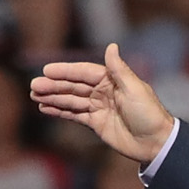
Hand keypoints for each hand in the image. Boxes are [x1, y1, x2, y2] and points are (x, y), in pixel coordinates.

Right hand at [31, 44, 172, 165]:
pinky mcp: (96, 123)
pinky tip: (46, 108)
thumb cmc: (148, 113)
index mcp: (112, 80)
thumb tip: (111, 46)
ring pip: (71, 100)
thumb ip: (119, 70)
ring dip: (53, 98)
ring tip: (34, 96)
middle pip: (73, 87)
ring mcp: (98, 107)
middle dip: (53, 86)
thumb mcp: (135, 89)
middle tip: (34, 86)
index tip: (47, 70)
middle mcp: (103, 91)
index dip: (65, 71)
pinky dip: (60, 111)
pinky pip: (74, 115)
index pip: (83, 73)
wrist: (155, 142)